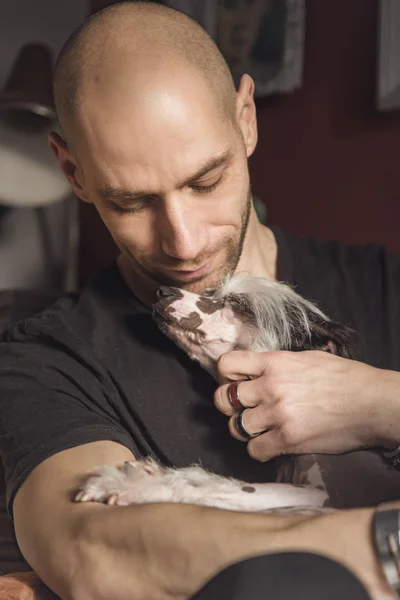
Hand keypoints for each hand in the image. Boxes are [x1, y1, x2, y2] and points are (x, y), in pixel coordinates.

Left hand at [214, 350, 397, 461]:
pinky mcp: (288, 439)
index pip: (227, 364)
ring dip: (245, 430)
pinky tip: (271, 444)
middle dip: (228, 406)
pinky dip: (260, 450)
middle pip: (224, 399)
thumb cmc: (346, 378)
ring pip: (236, 427)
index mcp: (275, 362)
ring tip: (260, 428)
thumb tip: (261, 370)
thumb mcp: (308, 359)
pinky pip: (255, 450)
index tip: (233, 383)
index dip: (224, 376)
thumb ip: (279, 364)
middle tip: (242, 409)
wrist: (372, 402)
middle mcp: (271, 386)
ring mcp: (278, 413)